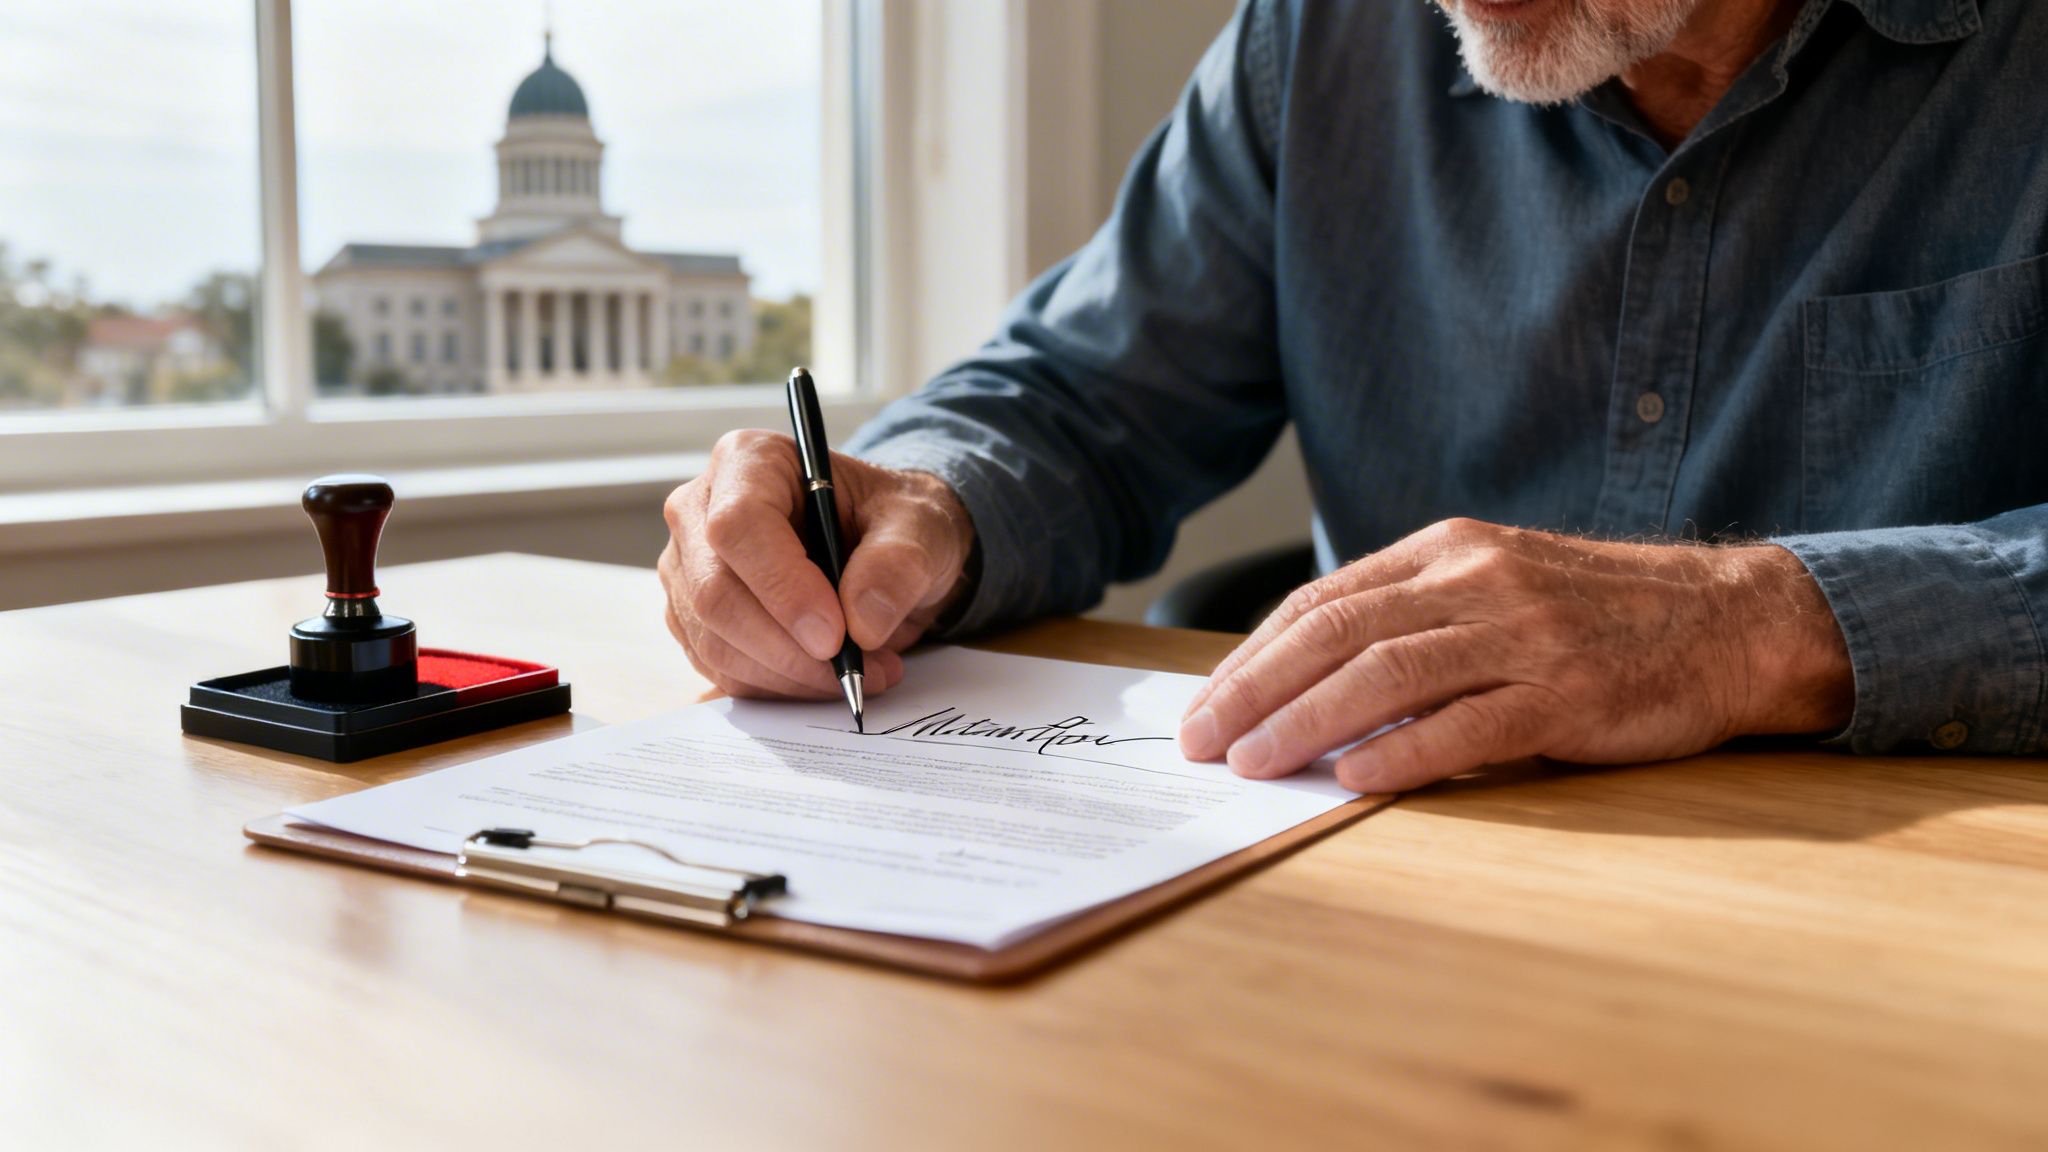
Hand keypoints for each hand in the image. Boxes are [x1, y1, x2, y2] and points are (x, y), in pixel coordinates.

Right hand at [659, 429, 976, 698]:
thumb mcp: (920, 526)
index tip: (835, 635)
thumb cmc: (892, 521)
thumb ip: (898, 563)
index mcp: (749, 461)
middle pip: (717, 593)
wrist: (883, 550)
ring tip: (860, 672)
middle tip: (855, 669)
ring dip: (790, 675)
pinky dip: (777, 686)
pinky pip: (722, 669)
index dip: (782, 586)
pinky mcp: (695, 619)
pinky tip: (825, 677)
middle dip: (789, 648)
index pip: (738, 525)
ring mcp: (690, 569)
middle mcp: (701, 511)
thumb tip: (861, 622)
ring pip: (716, 641)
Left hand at [1177, 519, 1852, 792]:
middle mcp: (1478, 582)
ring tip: (1253, 764)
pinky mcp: (1569, 692)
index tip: (1207, 704)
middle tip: (1201, 740)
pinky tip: (1354, 780)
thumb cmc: (1600, 616)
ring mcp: (1524, 635)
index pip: (1323, 601)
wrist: (1731, 621)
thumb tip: (1308, 685)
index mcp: (1449, 550)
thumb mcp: (1498, 586)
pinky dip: (1404, 753)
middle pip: (1337, 633)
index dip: (1253, 655)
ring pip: (1387, 674)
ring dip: (1307, 722)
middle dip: (1255, 689)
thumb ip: (1413, 620)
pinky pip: (1469, 723)